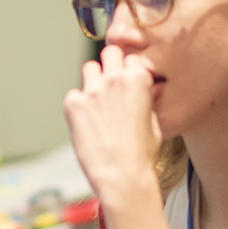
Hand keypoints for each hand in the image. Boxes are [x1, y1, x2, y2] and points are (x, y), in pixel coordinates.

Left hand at [63, 45, 162, 201]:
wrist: (122, 176)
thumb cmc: (141, 154)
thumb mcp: (154, 121)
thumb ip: (144, 99)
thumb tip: (139, 93)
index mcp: (139, 80)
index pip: (130, 57)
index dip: (129, 69)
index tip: (126, 80)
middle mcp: (115, 79)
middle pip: (109, 52)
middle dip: (110, 65)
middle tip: (110, 84)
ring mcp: (92, 90)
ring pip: (89, 68)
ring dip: (93, 81)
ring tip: (97, 104)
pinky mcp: (73, 104)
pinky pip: (73, 95)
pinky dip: (78, 106)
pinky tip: (87, 123)